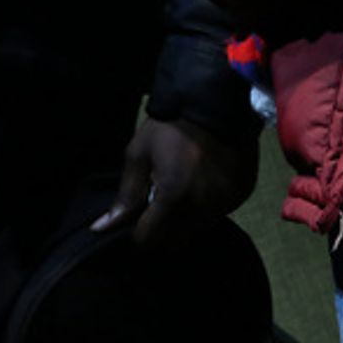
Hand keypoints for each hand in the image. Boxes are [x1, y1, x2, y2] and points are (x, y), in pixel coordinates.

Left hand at [91, 117, 256, 247]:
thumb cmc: (170, 126)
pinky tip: (201, 184)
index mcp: (173, 198)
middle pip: (174, 242)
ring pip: (197, 231)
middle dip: (160, 231)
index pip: (148, 241)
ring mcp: (226, 203)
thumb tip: (101, 228)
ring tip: (180, 192)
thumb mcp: (139, 153)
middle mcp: (202, 208)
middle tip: (157, 206)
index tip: (137, 219)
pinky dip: (206, 207)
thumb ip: (126, 195)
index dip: (136, 234)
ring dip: (184, 221)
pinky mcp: (241, 196)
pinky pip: (218, 214)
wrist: (215, 99)